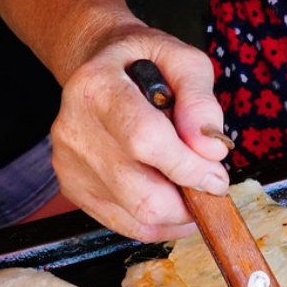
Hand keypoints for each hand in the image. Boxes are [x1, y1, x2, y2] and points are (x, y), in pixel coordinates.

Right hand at [50, 24, 231, 241]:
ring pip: (138, 216)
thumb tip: (211, 149)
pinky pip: (128, 225)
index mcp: (97, 87)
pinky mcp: (73, 188)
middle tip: (209, 185)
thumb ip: (201, 100)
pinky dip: (160, 222)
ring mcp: (69, 163)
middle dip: (189, 199)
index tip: (217, 177)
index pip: (146, 141)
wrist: (97, 66)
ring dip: (178, 213)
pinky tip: (172, 199)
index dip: (190, 168)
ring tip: (189, 187)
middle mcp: (74, 127)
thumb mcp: (183, 61)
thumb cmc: (144, 63)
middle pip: (142, 193)